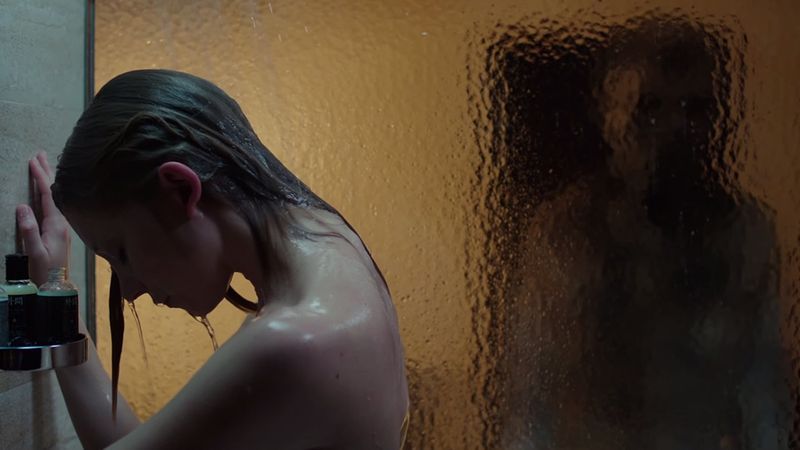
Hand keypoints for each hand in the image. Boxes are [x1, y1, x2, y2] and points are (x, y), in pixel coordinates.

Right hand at [16, 152, 70, 285]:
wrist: (56, 286)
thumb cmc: (45, 270)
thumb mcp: (34, 251)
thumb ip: (29, 230)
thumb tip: (22, 206)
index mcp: (57, 224)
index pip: (49, 195)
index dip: (40, 177)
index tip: (33, 161)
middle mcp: (62, 222)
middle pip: (55, 192)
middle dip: (46, 173)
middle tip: (40, 154)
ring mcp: (62, 226)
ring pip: (55, 197)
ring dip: (47, 181)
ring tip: (42, 165)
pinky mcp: (58, 231)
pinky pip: (53, 205)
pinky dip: (48, 192)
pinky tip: (46, 191)